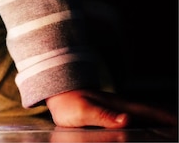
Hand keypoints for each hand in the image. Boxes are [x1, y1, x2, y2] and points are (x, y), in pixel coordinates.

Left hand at [46, 89, 177, 128]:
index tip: (177, 124)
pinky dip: (146, 127)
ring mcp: (119, 113)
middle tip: (175, 128)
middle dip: (167, 122)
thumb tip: (127, 120)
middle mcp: (124, 109)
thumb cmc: (69, 102)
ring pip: (146, 119)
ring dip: (158, 125)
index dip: (167, 118)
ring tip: (168, 131)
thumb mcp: (83, 110)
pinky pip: (136, 124)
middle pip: (152, 116)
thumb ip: (104, 116)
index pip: (151, 113)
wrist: (58, 94)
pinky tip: (146, 131)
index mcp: (121, 108)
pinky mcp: (113, 118)